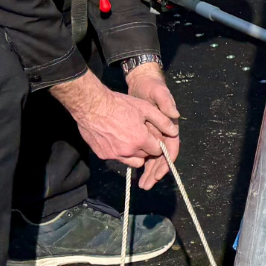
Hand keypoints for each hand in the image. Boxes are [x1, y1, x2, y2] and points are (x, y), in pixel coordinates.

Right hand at [50, 72, 179, 188]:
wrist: (91, 105)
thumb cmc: (119, 104)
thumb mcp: (145, 108)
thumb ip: (162, 121)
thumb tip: (174, 132)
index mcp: (141, 140)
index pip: (157, 150)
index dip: (156, 142)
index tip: (151, 135)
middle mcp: (128, 151)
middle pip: (145, 156)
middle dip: (146, 148)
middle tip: (140, 134)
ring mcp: (114, 154)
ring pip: (132, 161)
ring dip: (134, 153)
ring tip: (129, 138)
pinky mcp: (103, 155)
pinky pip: (118, 158)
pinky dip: (120, 152)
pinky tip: (116, 139)